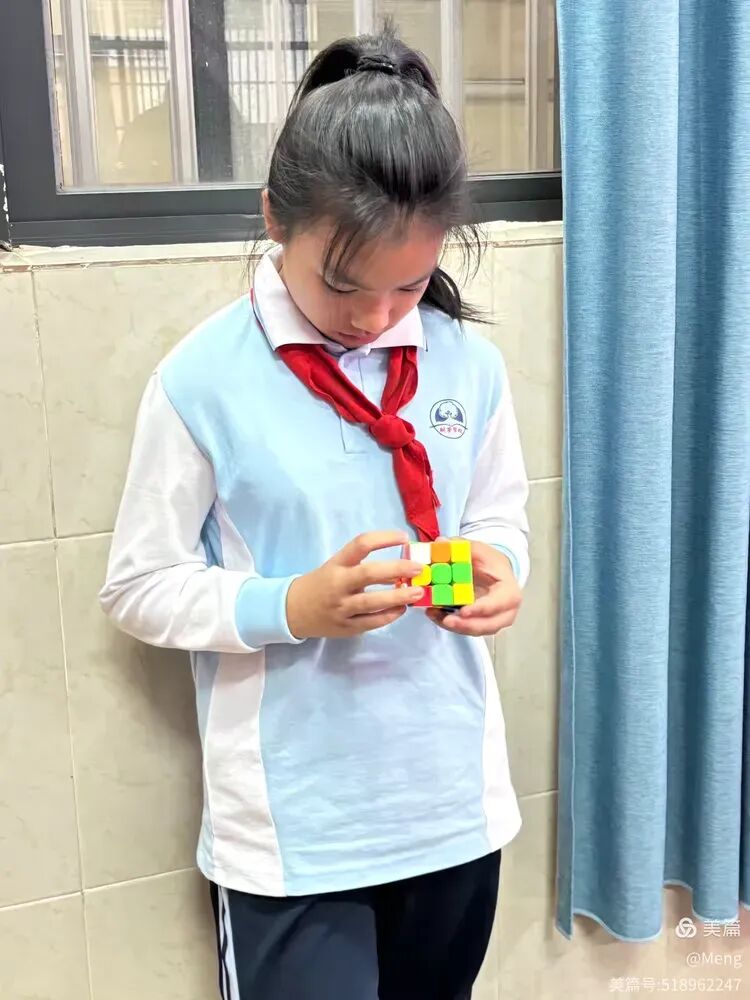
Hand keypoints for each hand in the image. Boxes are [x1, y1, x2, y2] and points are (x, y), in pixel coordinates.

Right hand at [286, 531, 425, 639]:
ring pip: (372, 602)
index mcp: (336, 564)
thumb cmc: (321, 584)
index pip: (360, 544)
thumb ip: (362, 566)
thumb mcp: (336, 567)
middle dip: (397, 569)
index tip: (404, 537)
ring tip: (417, 593)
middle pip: (369, 573)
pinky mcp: (345, 627)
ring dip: (398, 597)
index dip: (384, 539)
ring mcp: (341, 608)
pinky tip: (401, 609)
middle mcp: (338, 584)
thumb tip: (400, 568)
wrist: (292, 611)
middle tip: (418, 568)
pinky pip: (371, 622)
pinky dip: (389, 615)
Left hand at [426, 540, 521, 636]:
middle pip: (488, 625)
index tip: (464, 610)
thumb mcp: (477, 550)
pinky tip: (434, 615)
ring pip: (476, 630)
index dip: (481, 609)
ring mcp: (493, 620)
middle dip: (466, 625)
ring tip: (435, 616)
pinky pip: (466, 629)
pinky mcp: (480, 624)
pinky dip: (450, 624)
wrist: (493, 571)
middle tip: (446, 620)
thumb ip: (461, 546)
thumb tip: (440, 543)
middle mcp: (505, 611)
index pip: (498, 604)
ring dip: (455, 626)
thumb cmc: (489, 562)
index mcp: (509, 592)